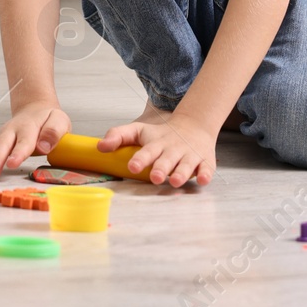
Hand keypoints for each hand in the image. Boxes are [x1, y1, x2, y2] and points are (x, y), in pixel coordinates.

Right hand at [0, 101, 69, 178]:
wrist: (35, 108)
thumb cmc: (48, 118)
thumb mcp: (59, 120)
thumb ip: (53, 132)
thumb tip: (44, 147)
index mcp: (29, 127)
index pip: (24, 141)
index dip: (18, 153)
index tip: (12, 163)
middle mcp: (12, 130)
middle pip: (3, 145)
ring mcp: (2, 135)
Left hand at [101, 113, 216, 186]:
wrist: (193, 125)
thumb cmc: (161, 134)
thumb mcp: (139, 130)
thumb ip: (118, 136)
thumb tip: (100, 147)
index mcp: (156, 144)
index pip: (147, 151)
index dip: (140, 159)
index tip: (132, 167)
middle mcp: (173, 150)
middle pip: (166, 159)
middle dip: (161, 168)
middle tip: (155, 177)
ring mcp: (189, 155)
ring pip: (186, 165)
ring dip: (181, 173)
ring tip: (175, 181)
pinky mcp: (204, 161)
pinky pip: (207, 168)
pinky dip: (205, 174)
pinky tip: (203, 180)